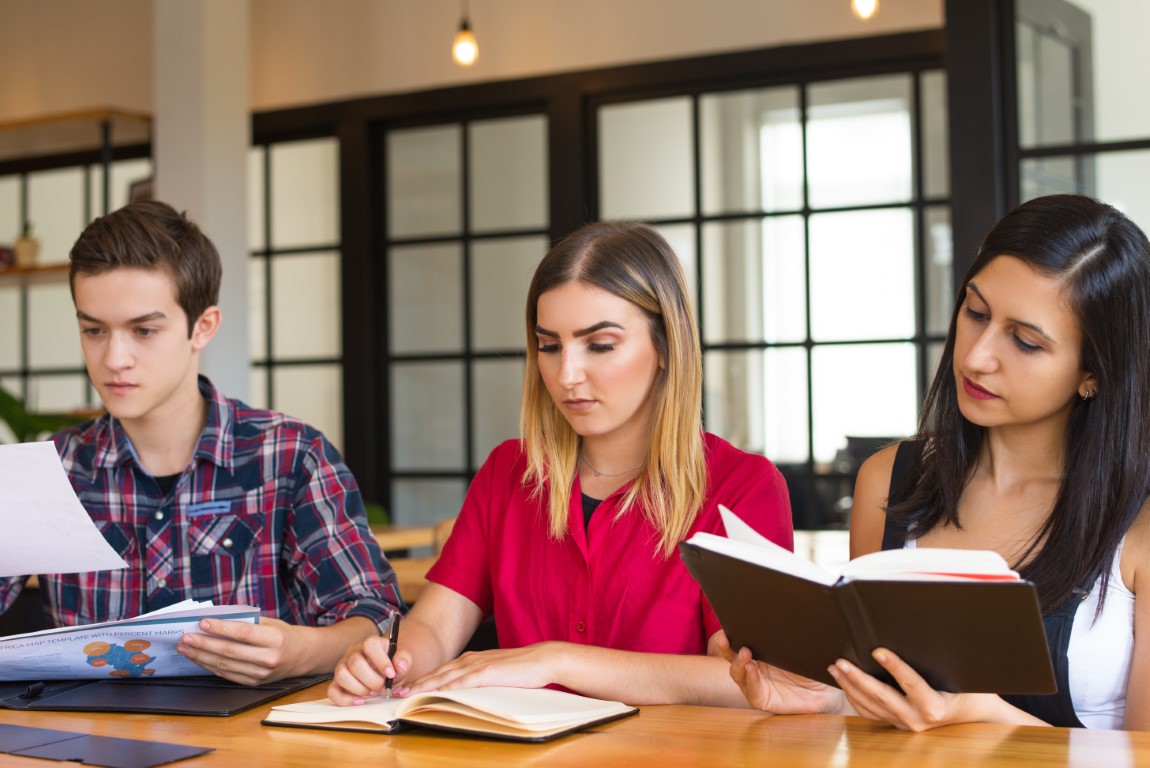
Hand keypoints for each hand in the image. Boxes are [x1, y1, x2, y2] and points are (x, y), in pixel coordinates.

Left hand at [176, 616, 309, 685]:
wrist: (303, 656)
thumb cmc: (284, 635)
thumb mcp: (272, 623)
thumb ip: (247, 622)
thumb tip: (216, 619)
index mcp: (275, 639)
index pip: (243, 633)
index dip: (221, 628)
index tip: (202, 622)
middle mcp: (269, 659)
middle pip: (230, 651)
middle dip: (204, 644)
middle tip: (185, 637)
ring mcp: (260, 674)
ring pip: (225, 665)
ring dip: (201, 656)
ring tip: (185, 648)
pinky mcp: (253, 683)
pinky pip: (227, 674)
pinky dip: (209, 666)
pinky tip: (198, 658)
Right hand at [328, 635, 409, 705]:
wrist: (382, 670)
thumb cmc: (390, 664)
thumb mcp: (400, 660)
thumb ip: (403, 660)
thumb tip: (401, 666)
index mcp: (370, 643)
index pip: (370, 644)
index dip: (381, 660)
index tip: (391, 674)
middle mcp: (353, 652)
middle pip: (355, 663)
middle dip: (371, 680)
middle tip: (383, 687)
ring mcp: (343, 666)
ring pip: (341, 675)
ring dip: (359, 688)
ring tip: (373, 693)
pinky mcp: (337, 682)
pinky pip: (332, 690)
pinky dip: (345, 699)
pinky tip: (360, 701)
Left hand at [399, 643, 562, 695]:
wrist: (542, 659)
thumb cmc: (523, 668)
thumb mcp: (496, 673)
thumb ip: (480, 678)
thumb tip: (467, 690)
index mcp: (473, 660)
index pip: (443, 670)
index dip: (424, 679)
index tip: (408, 687)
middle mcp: (471, 660)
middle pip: (438, 672)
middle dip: (417, 682)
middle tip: (398, 692)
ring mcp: (478, 665)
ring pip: (445, 676)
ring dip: (424, 685)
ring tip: (408, 694)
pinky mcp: (487, 673)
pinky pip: (462, 681)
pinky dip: (446, 687)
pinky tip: (435, 693)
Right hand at [715, 631, 841, 714]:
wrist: (828, 689)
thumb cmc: (813, 665)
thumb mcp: (802, 646)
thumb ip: (790, 634)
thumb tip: (784, 613)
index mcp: (760, 652)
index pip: (740, 641)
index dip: (731, 634)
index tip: (727, 624)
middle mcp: (755, 667)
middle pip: (732, 657)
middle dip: (727, 648)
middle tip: (726, 638)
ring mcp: (757, 683)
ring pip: (738, 674)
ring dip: (738, 664)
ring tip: (745, 654)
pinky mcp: (763, 699)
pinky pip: (752, 690)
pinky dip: (750, 680)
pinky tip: (752, 669)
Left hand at [828, 648, 993, 730]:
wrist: (973, 716)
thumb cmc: (968, 689)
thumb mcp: (959, 675)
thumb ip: (938, 660)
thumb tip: (916, 630)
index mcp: (934, 707)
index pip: (911, 683)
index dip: (894, 666)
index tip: (877, 650)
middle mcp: (917, 719)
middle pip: (882, 697)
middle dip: (858, 678)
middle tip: (841, 661)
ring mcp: (905, 724)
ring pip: (871, 706)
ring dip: (850, 686)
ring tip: (836, 668)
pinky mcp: (897, 724)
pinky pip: (870, 713)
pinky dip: (855, 697)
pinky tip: (844, 682)